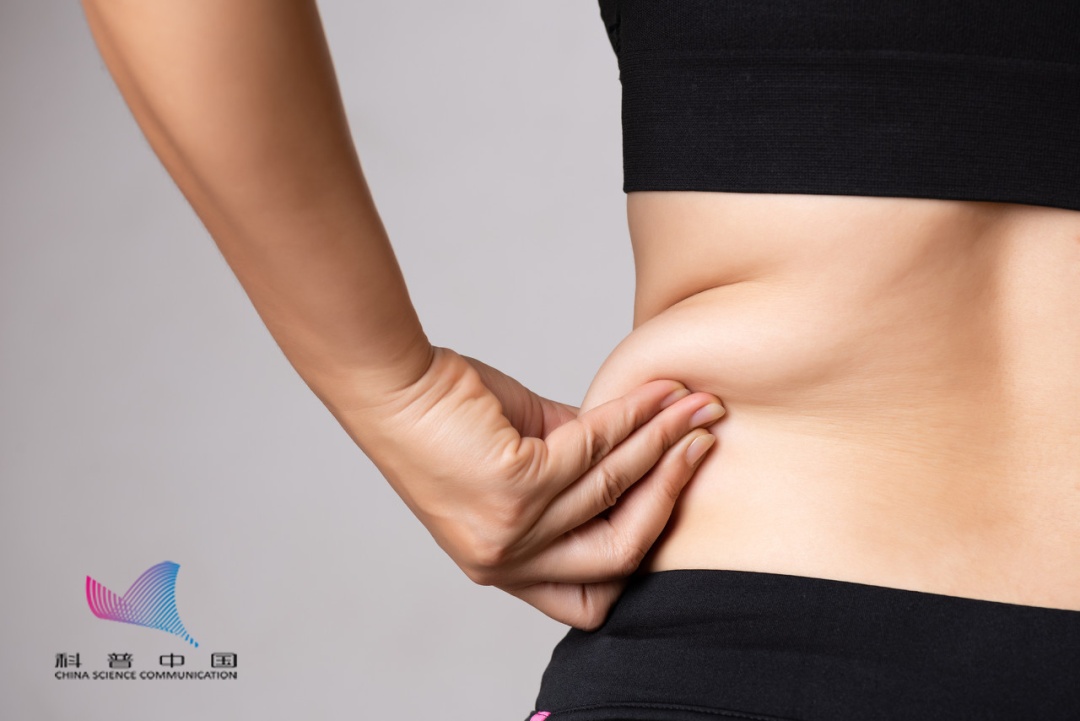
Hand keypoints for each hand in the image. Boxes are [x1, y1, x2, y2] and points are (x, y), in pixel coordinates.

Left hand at [336, 345, 723, 629]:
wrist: (393, 389)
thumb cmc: (448, 421)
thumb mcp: (521, 462)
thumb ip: (580, 471)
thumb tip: (648, 449)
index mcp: (507, 567)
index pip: (590, 599)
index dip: (640, 558)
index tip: (672, 501)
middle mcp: (508, 560)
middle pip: (620, 553)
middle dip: (670, 496)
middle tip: (700, 445)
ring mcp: (511, 529)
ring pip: (616, 490)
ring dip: (663, 442)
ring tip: (693, 407)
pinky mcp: (513, 486)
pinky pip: (595, 449)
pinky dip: (633, 416)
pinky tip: (657, 393)